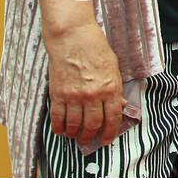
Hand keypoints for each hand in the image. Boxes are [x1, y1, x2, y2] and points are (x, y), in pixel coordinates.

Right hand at [42, 21, 124, 147]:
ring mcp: (75, 96)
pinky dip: (59, 128)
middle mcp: (93, 95)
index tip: (107, 139)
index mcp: (111, 87)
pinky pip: (58, 117)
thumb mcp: (113, 67)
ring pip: (75, 125)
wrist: (73, 38)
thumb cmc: (96, 48)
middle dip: (92, 136)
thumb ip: (115, 87)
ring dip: (76, 134)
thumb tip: (119, 105)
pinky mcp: (58, 94)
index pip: (113, 117)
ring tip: (76, 136)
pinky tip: (62, 131)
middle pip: (93, 124)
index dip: (110, 132)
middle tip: (89, 139)